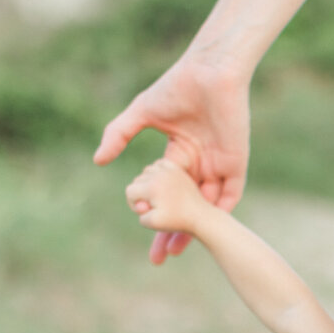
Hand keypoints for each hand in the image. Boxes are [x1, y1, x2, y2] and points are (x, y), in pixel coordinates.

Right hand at [95, 58, 250, 263]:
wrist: (210, 73)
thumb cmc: (177, 87)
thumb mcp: (142, 114)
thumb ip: (119, 136)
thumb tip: (98, 161)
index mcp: (180, 155)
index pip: (166, 192)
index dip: (156, 212)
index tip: (141, 231)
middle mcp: (200, 165)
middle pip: (185, 206)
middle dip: (171, 231)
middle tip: (158, 258)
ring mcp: (218, 166)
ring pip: (205, 207)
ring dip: (193, 229)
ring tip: (175, 251)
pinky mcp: (235, 164)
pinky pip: (228, 195)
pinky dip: (218, 213)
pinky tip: (203, 230)